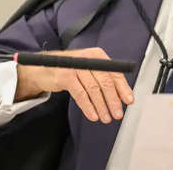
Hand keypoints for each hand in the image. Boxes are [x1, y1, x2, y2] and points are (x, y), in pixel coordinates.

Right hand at [15, 47, 133, 123]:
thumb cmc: (70, 70)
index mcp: (97, 55)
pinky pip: (81, 95)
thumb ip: (104, 79)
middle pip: (105, 81)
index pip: (114, 73)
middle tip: (117, 113)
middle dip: (113, 100)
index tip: (128, 101)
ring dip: (101, 106)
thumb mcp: (89, 70)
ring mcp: (76, 67)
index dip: (123, 88)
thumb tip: (121, 95)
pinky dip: (88, 107)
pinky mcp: (66, 76)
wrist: (43, 68)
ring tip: (106, 117)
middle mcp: (88, 58)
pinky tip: (93, 115)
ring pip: (94, 90)